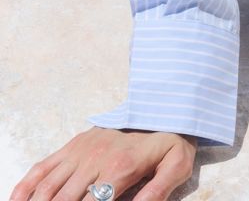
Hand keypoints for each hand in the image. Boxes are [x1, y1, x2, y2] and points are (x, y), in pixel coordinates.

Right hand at [10, 127, 196, 200]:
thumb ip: (159, 190)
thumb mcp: (176, 165)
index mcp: (119, 169)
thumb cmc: (170, 141)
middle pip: (62, 200)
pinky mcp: (72, 146)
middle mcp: (94, 160)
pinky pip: (42, 167)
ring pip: (47, 187)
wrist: (162, 105)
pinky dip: (25, 187)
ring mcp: (80, 151)